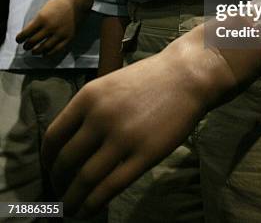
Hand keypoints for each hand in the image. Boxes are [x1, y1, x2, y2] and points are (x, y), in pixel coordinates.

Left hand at [16, 0, 91, 56]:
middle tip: (26, 47)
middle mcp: (49, 27)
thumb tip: (30, 33)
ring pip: (44, 48)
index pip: (26, 33)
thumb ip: (37, 21)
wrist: (78, 1)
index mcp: (42, 18)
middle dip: (27, 46)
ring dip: (36, 51)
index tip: (18, 40)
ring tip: (34, 52)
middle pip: (33, 42)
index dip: (20, 38)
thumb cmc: (60, 2)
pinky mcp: (68, 37)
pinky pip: (57, 49)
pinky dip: (49, 53)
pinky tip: (45, 54)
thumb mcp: (44, 9)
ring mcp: (59, 33)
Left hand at [42, 20, 260, 216]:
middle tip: (59, 193)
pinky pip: (110, 187)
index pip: (53, 137)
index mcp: (88, 97)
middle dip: (58, 183)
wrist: (187, 76)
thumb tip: (68, 145)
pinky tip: (89, 210)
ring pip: (84, 179)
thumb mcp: (110, 84)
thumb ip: (89, 110)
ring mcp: (122, 137)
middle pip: (65, 161)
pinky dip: (93, 204)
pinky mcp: (144, 155)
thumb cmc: (149, 79)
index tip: (50, 171)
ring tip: (70, 209)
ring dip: (72, 200)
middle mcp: (100, 117)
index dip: (47, 160)